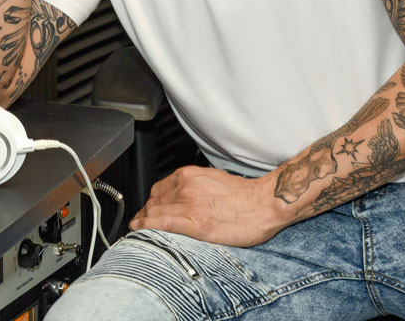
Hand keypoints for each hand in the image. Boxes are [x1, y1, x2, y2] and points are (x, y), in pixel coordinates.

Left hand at [129, 165, 286, 247]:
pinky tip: (140, 229)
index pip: (158, 189)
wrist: (265, 203)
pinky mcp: (197, 224)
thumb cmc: (244, 194)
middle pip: (154, 201)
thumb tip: (181, 195)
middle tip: (141, 222)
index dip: (150, 201)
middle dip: (145, 212)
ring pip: (155, 212)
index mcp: (189, 175)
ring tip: (139, 228)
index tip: (146, 209)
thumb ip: (193, 185)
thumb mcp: (212, 178)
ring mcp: (189, 205)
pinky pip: (163, 223)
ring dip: (143, 221)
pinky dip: (147, 226)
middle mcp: (185, 187)